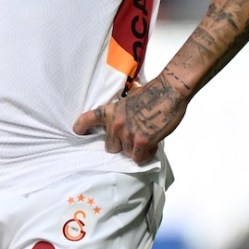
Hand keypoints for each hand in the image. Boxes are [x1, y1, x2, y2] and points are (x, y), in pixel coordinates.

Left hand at [74, 75, 188, 163]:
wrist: (169, 90)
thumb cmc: (154, 92)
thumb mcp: (130, 99)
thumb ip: (123, 110)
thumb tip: (125, 118)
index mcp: (110, 111)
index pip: (87, 120)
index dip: (81, 128)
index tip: (79, 133)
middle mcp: (115, 123)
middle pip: (110, 147)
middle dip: (121, 146)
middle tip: (134, 140)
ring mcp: (127, 133)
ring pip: (127, 154)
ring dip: (137, 151)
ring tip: (148, 141)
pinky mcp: (141, 142)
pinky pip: (138, 158)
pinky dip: (145, 156)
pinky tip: (152, 147)